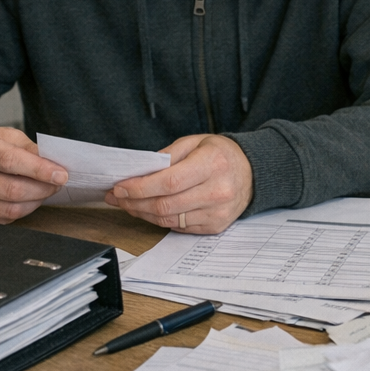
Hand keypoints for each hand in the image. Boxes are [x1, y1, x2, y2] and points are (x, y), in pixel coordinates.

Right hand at [0, 127, 67, 223]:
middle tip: (57, 183)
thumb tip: (53, 163)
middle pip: (12, 190)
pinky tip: (25, 200)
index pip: (9, 161)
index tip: (61, 175)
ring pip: (10, 209)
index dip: (39, 170)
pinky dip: (21, 212)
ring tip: (43, 191)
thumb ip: (27, 148)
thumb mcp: (2, 136)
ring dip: (35, 202)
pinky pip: (2, 220)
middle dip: (43, 189)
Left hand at [105, 134, 251, 233]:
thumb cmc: (220, 155)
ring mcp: (218, 212)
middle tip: (118, 197)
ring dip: (143, 213)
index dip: (140, 188)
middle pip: (165, 204)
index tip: (120, 187)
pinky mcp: (216, 226)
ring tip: (129, 204)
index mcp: (213, 164)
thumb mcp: (195, 143)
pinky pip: (179, 227)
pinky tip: (151, 210)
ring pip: (169, 219)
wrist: (251, 172)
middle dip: (135, 202)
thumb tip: (137, 174)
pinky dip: (160, 219)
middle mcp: (218, 190)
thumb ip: (167, 156)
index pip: (169, 182)